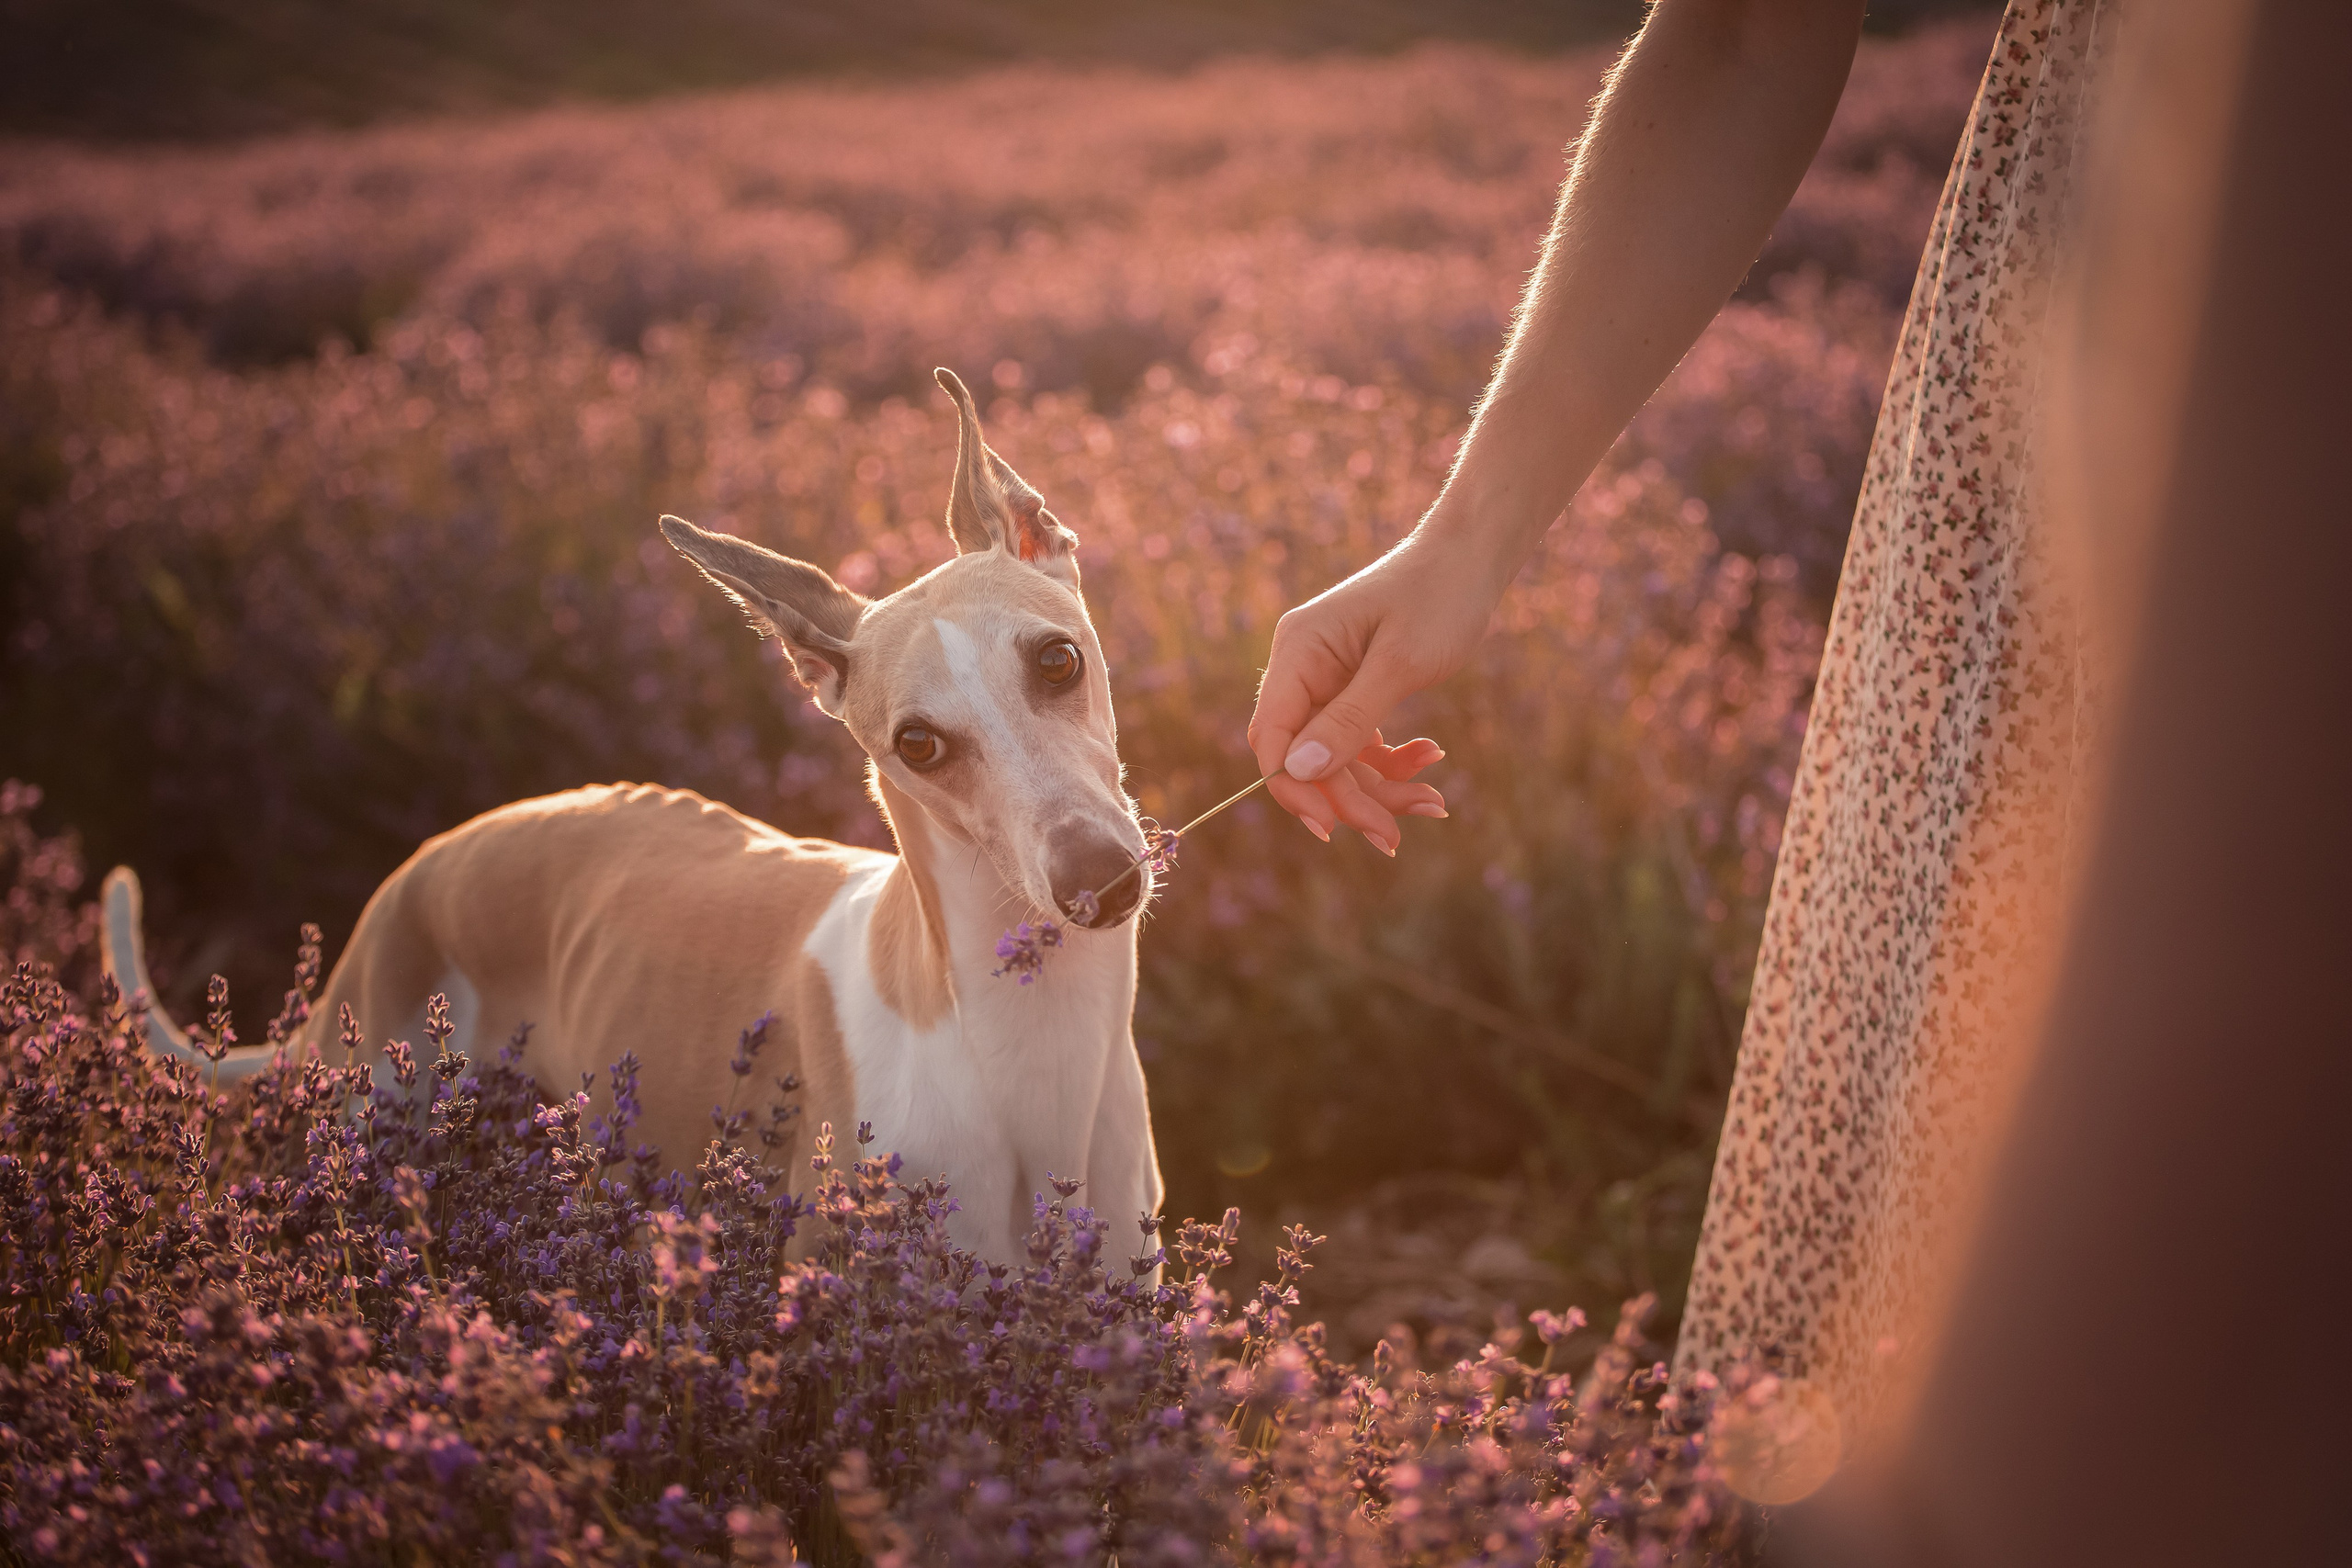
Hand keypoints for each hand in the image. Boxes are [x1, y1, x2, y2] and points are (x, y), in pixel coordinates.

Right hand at [1247, 530, 1499, 850]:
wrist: (1470, 558)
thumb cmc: (1438, 598)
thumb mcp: (1399, 663)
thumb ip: (1350, 719)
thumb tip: (1299, 771)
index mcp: (1299, 653)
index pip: (1272, 737)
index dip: (1295, 788)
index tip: (1331, 830)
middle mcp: (1304, 669)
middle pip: (1308, 757)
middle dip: (1351, 799)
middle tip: (1394, 837)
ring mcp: (1328, 681)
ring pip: (1338, 758)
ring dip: (1379, 787)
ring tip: (1434, 802)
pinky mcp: (1356, 691)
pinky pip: (1361, 743)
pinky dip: (1393, 761)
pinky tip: (1431, 757)